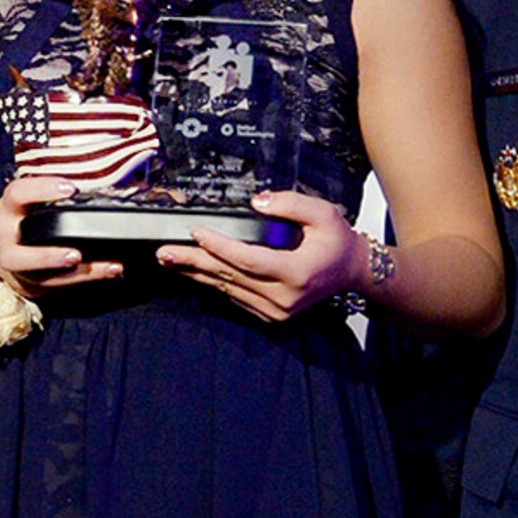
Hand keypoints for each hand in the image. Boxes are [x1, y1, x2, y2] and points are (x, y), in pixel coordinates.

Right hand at [0, 176, 121, 294]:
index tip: (71, 189)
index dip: (41, 190)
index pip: (17, 194)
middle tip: (76, 255)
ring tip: (108, 268)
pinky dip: (88, 279)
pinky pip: (58, 286)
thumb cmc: (30, 215)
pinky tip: (112, 272)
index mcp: (10, 208)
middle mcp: (6, 239)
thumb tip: (108, 179)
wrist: (10, 247)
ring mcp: (16, 265)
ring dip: (78, 275)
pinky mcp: (31, 283)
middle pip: (16, 255)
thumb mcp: (35, 197)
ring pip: (41, 277)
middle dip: (47, 257)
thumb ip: (61, 190)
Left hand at [156, 189, 363, 321]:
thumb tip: (256, 202)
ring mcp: (276, 310)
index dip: (220, 245)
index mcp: (297, 272)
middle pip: (230, 276)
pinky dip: (214, 283)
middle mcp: (284, 297)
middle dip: (194, 262)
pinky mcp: (270, 315)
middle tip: (165, 252)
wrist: (351, 272)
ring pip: (228, 289)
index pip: (248, 259)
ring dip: (197, 274)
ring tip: (171, 261)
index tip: (197, 232)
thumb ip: (291, 204)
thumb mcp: (323, 214)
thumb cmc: (337, 242)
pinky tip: (196, 272)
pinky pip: (235, 297)